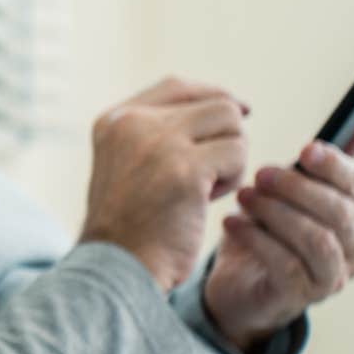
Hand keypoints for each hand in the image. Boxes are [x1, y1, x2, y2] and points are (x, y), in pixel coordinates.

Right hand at [79, 76, 249, 289]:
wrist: (118, 266)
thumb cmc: (131, 224)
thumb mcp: (130, 164)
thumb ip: (161, 132)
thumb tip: (233, 104)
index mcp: (114, 120)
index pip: (177, 86)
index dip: (213, 95)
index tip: (240, 113)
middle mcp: (132, 123)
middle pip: (213, 103)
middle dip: (225, 137)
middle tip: (210, 174)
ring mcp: (157, 142)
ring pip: (231, 124)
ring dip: (232, 158)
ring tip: (206, 190)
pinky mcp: (185, 167)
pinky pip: (236, 154)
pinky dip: (232, 178)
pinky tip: (207, 202)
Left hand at [206, 127, 353, 353]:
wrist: (237, 284)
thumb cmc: (271, 232)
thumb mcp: (292, 195)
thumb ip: (322, 166)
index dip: (334, 166)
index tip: (304, 149)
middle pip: (339, 213)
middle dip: (298, 188)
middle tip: (260, 174)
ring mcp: (332, 278)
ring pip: (317, 239)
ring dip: (276, 212)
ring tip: (243, 196)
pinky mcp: (299, 297)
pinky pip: (285, 264)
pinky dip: (256, 238)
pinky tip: (231, 222)